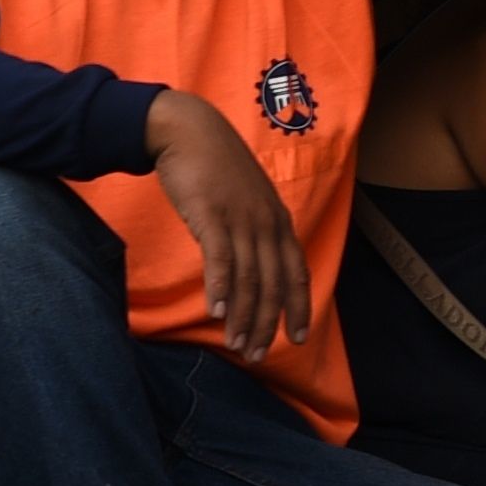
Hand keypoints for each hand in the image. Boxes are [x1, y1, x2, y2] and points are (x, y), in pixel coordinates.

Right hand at [149, 91, 308, 356]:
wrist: (188, 130)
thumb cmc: (212, 165)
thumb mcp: (243, 198)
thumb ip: (251, 227)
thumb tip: (249, 260)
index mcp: (276, 219)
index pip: (295, 271)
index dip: (298, 307)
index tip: (296, 338)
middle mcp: (265, 222)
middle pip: (273, 283)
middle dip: (267, 323)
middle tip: (255, 355)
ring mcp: (240, 219)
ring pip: (249, 279)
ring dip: (243, 317)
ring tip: (234, 345)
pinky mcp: (211, 216)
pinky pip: (221, 259)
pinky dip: (220, 289)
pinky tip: (215, 312)